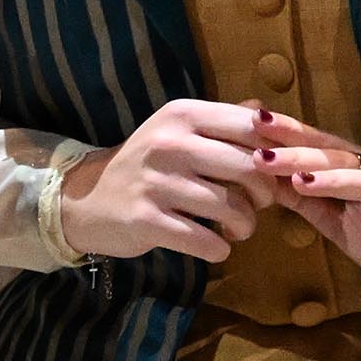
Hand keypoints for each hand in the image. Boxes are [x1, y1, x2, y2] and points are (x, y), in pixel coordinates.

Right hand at [54, 98, 288, 263]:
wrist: (85, 199)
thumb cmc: (145, 165)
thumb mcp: (177, 131)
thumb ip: (222, 121)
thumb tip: (266, 111)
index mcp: (181, 114)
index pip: (250, 126)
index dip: (274, 152)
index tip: (273, 172)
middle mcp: (169, 142)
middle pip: (250, 168)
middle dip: (266, 194)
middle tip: (258, 205)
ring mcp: (156, 182)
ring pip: (232, 208)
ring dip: (245, 227)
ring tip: (237, 230)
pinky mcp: (146, 220)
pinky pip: (205, 241)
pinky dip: (219, 249)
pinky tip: (215, 246)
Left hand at [239, 107, 360, 309]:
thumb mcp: (339, 226)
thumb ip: (307, 202)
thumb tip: (261, 179)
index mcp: (353, 174)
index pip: (313, 150)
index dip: (282, 137)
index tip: (245, 124)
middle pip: (333, 158)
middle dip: (296, 152)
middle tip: (260, 149)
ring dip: (336, 177)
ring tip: (304, 178)